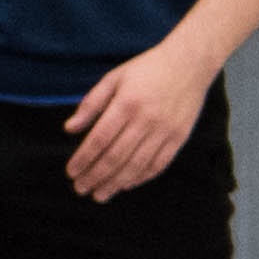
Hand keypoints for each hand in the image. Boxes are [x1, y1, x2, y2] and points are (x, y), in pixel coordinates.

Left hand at [66, 43, 215, 198]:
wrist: (190, 63)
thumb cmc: (147, 69)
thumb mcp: (114, 78)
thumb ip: (91, 104)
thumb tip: (69, 129)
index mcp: (126, 104)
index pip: (99, 139)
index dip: (83, 159)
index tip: (71, 172)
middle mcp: (146, 120)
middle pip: (115, 157)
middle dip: (95, 176)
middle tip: (80, 189)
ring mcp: (165, 131)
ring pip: (136, 165)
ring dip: (115, 183)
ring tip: (100, 195)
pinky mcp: (179, 137)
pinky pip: (158, 164)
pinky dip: (141, 178)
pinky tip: (126, 185)